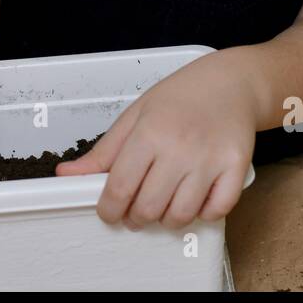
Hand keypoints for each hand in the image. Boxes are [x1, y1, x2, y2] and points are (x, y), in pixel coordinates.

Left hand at [55, 48, 257, 228]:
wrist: (231, 83)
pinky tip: (195, 200)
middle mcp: (179, 148)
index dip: (109, 209)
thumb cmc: (179, 98)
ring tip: (163, 205)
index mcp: (149, 132)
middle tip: (136, 210)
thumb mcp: (135, 115)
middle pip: (148, 207)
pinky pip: (216, 211)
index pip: (120, 187)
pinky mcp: (236, 168)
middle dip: (135, 217)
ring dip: (166, 219)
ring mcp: (210, 160)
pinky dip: (202, 214)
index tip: (109, 212)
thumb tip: (66, 175)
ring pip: (181, 215)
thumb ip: (103, 151)